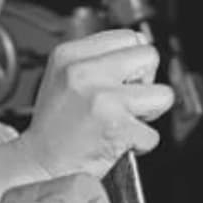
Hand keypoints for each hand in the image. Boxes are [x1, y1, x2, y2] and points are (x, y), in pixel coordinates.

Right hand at [19, 30, 175, 177]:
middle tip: (124, 101)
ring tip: (123, 121)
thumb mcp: (64, 77)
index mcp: (69, 55)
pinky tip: (115, 142)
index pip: (128, 36)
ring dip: (149, 113)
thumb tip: (141, 47)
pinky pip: (153, 133)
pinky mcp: (116, 126)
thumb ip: (98, 59)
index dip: (130, 61)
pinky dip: (140, 144)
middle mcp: (83, 72)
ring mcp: (102, 99)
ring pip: (163, 94)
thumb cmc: (55, 127)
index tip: (117, 81)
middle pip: (149, 56)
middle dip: (146, 82)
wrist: (39, 165)